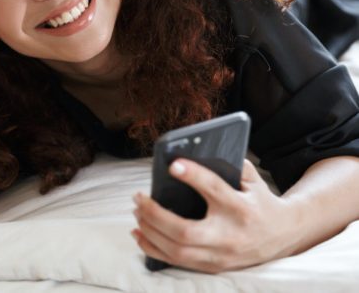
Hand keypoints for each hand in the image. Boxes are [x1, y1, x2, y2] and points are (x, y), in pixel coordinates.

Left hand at [132, 159, 298, 272]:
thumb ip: (228, 164)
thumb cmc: (260, 199)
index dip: (193, 176)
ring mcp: (221, 256)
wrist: (284, 234)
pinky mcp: (213, 266)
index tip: (172, 165)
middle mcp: (230, 236)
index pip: (214, 190)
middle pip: (186, 232)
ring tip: (136, 211)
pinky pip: (177, 262)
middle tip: (138, 196)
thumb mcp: (252, 178)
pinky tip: (139, 233)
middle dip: (156, 215)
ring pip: (177, 251)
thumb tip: (191, 152)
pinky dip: (153, 248)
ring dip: (150, 231)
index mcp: (242, 208)